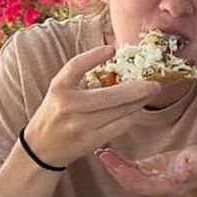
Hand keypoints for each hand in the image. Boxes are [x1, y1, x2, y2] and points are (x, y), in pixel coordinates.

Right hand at [23, 47, 164, 166]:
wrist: (41, 148)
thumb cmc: (56, 113)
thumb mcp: (61, 92)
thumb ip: (82, 78)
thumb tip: (117, 61)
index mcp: (59, 88)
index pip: (75, 67)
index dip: (93, 56)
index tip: (111, 49)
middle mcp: (68, 106)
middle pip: (110, 95)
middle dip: (138, 89)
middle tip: (155, 84)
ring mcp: (80, 125)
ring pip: (119, 112)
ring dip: (139, 102)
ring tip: (148, 95)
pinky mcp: (90, 141)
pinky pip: (119, 126)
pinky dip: (131, 117)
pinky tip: (136, 110)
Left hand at [95, 144, 196, 196]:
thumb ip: (193, 168)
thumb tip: (181, 175)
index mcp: (167, 188)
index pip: (142, 186)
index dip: (127, 177)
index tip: (115, 164)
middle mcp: (154, 189)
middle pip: (129, 184)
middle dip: (115, 170)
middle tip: (103, 154)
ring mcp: (148, 182)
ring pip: (126, 178)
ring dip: (112, 166)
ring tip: (101, 152)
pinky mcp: (144, 173)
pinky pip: (127, 169)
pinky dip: (115, 161)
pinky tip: (105, 152)